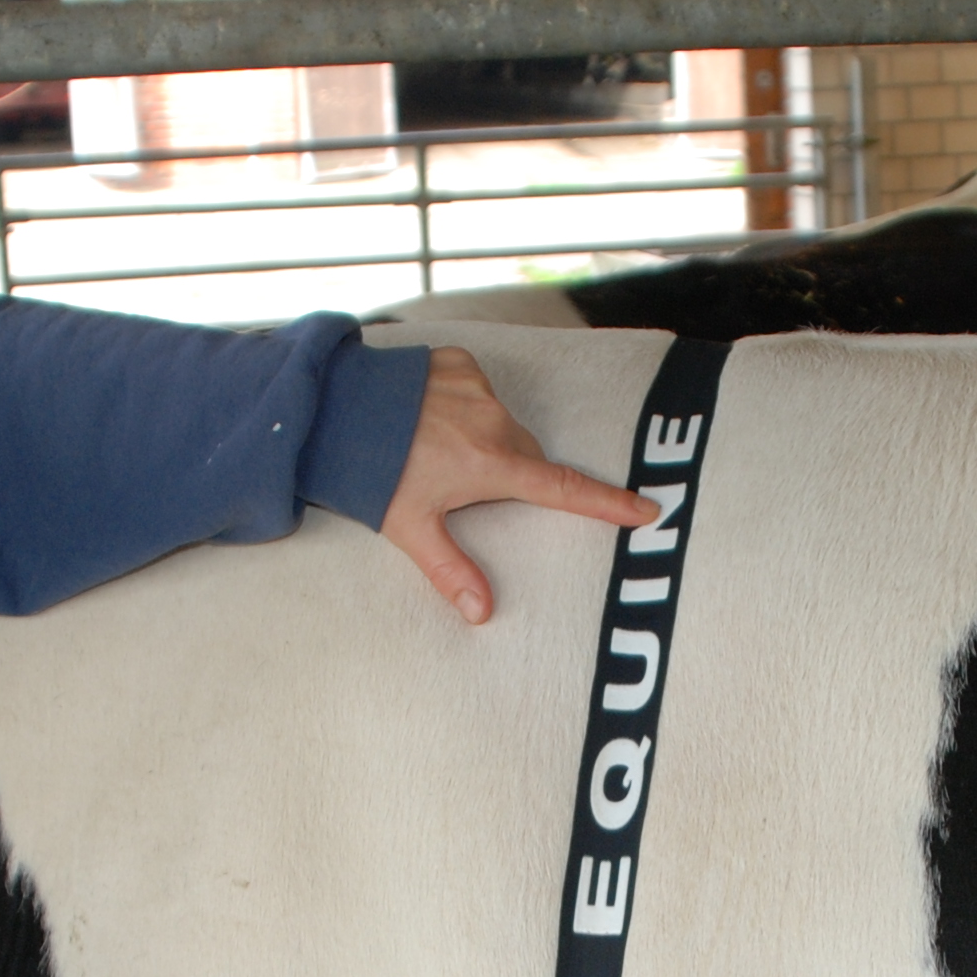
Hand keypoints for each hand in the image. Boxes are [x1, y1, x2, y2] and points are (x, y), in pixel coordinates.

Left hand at [383, 347, 659, 624]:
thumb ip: (450, 569)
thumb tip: (481, 614)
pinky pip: (478, 389)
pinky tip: (428, 413)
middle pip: (527, 456)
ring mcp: (477, 387)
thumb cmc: (369, 471)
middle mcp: (493, 421)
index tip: (646, 508)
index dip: (606, 502)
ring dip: (485, 438)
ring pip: (502, 422)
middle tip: (465, 485)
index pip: (562, 488)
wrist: (330, 407)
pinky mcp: (459, 362)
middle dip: (511, 473)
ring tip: (434, 447)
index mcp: (490, 464)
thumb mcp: (409, 527)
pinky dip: (463, 403)